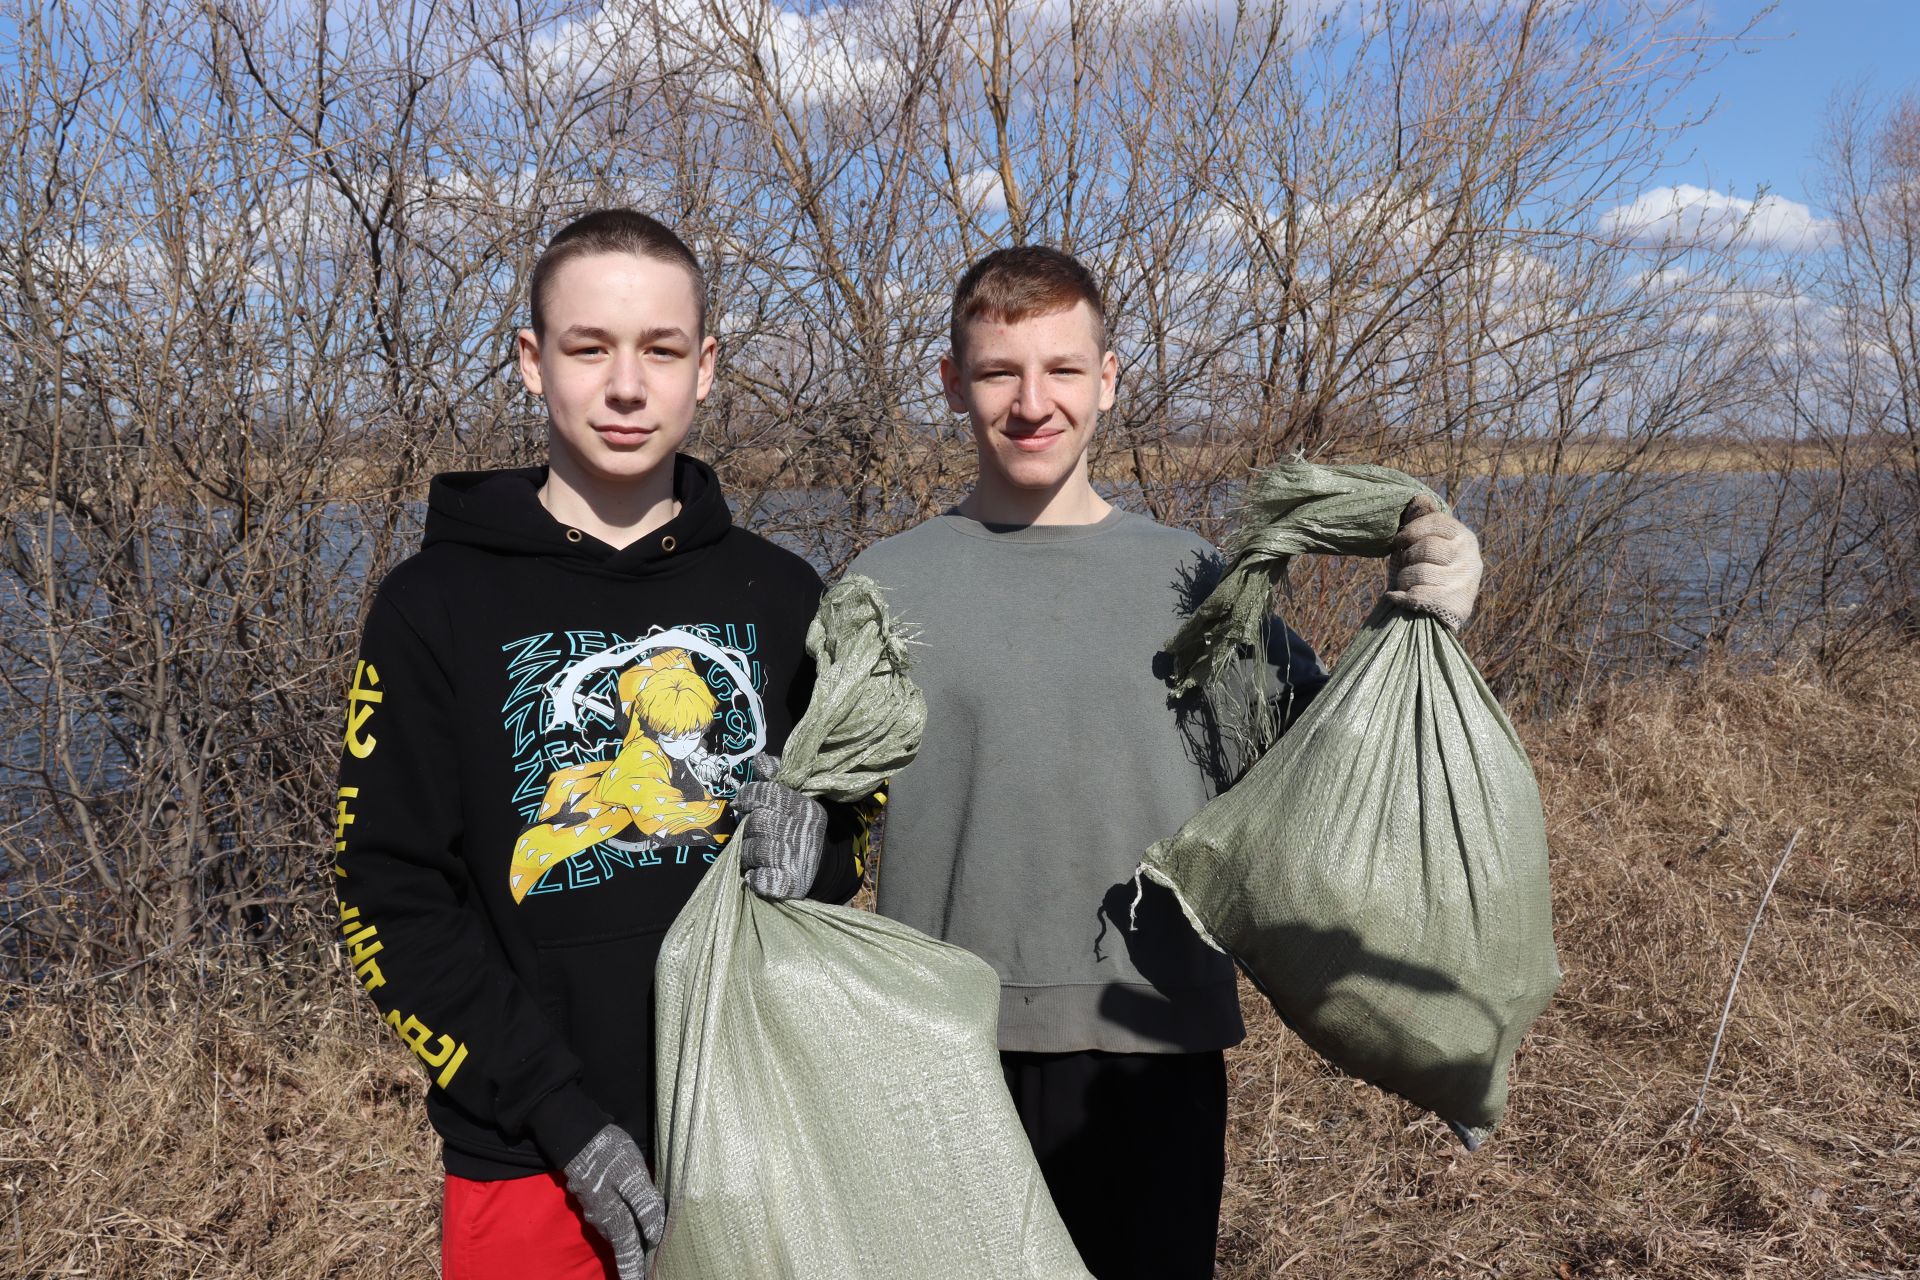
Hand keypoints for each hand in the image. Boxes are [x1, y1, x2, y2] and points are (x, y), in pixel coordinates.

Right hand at [563, 1124, 664, 1277]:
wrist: (576, 1135)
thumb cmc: (609, 1153)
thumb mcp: (632, 1176)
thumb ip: (644, 1204)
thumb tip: (655, 1235)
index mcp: (613, 1216)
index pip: (628, 1250)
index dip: (634, 1270)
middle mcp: (602, 1218)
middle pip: (621, 1245)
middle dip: (630, 1262)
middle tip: (640, 1276)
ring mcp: (595, 1208)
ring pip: (615, 1233)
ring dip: (626, 1246)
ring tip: (638, 1257)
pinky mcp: (593, 1196)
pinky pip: (610, 1220)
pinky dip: (620, 1229)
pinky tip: (628, 1227)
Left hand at [731, 754, 825, 899]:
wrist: (822, 867)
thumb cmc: (798, 828)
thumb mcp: (794, 800)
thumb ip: (775, 780)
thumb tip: (760, 761)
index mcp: (805, 808)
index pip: (769, 793)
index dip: (748, 796)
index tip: (741, 803)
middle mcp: (803, 831)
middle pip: (756, 822)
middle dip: (748, 829)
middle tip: (753, 834)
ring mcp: (797, 859)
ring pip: (753, 850)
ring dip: (747, 854)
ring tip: (755, 855)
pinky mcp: (789, 883)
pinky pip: (759, 878)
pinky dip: (754, 877)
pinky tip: (758, 874)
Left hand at [1384, 494, 1482, 629]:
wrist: (1436, 616)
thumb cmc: (1429, 572)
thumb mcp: (1428, 544)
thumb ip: (1423, 522)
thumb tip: (1420, 497)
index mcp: (1465, 538)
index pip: (1437, 522)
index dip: (1412, 530)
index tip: (1400, 540)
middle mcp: (1470, 559)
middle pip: (1426, 548)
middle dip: (1407, 558)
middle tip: (1406, 566)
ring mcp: (1465, 583)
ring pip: (1419, 573)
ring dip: (1403, 580)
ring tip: (1406, 584)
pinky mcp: (1455, 605)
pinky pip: (1417, 595)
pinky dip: (1401, 597)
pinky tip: (1399, 598)